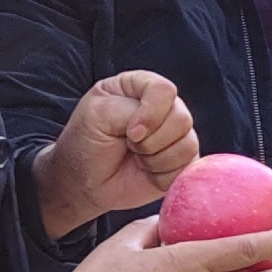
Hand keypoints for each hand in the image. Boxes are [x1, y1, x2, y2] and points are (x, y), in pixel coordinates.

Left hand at [34, 70, 199, 235]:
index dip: (151, 113)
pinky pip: (188, 166)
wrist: (82, 184)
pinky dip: (164, 174)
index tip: (129, 133)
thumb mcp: (96, 116)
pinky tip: (147, 172)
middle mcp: (162, 107)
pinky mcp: (181, 160)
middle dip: (152, 141)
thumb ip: (129, 111)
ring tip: (136, 159)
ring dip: (157, 159)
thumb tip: (154, 130)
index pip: (164, 90)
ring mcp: (174, 134)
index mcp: (139, 87)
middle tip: (129, 147)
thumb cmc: (85, 145)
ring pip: (188, 144)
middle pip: (181, 118)